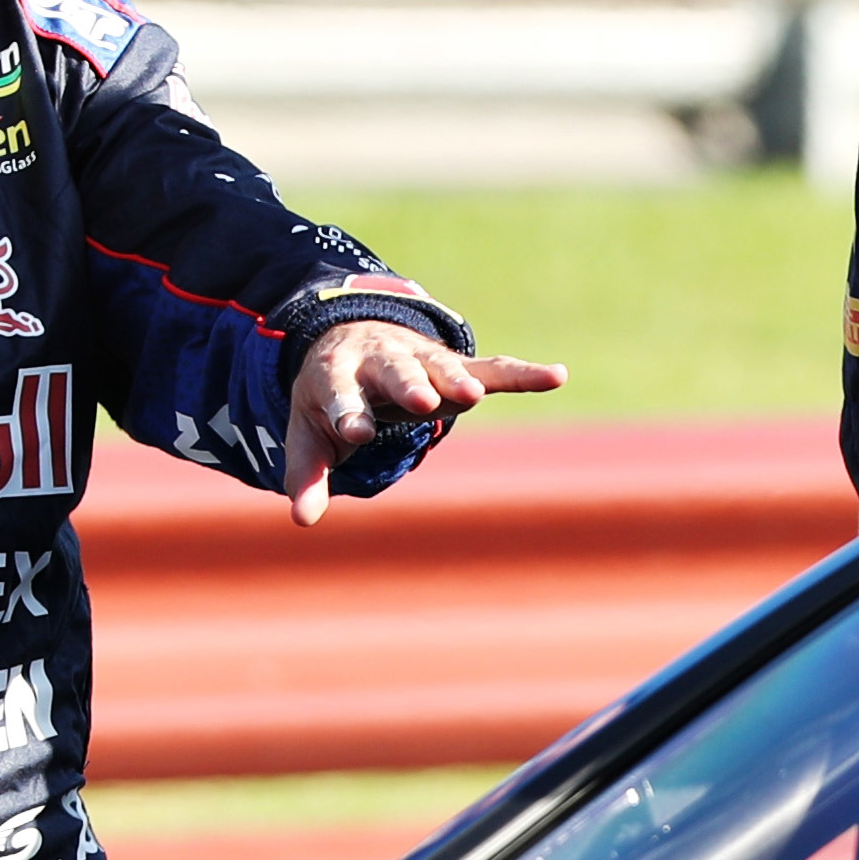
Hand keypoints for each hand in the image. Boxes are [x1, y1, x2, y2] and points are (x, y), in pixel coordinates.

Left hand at [285, 315, 563, 520]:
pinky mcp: (453, 365)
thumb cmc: (329, 398)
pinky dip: (522, 374)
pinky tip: (556, 375)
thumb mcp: (311, 433)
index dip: (349, 413)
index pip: (343, 396)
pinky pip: (491, 369)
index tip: (356, 430)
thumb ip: (308, 475)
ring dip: (458, 380)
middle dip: (410, 385)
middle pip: (396, 373)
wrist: (351, 338)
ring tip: (474, 395)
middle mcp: (380, 361)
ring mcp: (420, 360)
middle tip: (421, 401)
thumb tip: (303, 521)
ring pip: (441, 368)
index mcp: (337, 376)